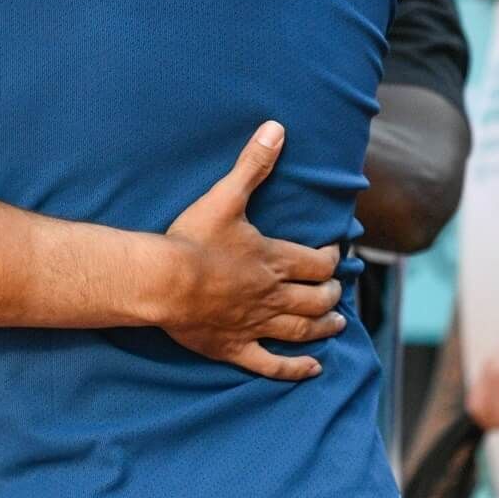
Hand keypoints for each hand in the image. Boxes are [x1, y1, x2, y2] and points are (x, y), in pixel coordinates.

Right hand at [160, 121, 346, 381]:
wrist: (162, 282)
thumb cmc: (192, 240)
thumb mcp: (225, 196)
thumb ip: (253, 164)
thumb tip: (277, 129)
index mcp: (275, 259)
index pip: (318, 263)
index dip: (331, 258)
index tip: (334, 253)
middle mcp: (274, 294)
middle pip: (316, 299)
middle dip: (329, 294)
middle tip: (334, 291)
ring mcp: (256, 324)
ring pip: (301, 329)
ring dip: (323, 326)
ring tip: (336, 324)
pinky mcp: (235, 347)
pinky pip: (273, 364)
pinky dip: (295, 368)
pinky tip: (312, 368)